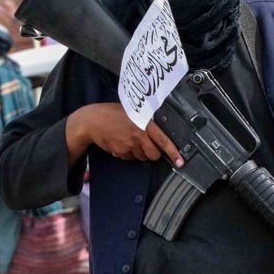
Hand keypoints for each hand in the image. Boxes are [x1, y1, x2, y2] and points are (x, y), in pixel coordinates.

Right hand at [67, 103, 183, 165]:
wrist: (92, 121)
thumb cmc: (113, 113)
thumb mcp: (133, 111)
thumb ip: (146, 121)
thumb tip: (160, 132)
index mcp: (144, 123)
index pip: (163, 140)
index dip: (173, 152)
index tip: (181, 161)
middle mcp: (138, 136)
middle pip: (154, 155)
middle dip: (153, 153)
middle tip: (146, 144)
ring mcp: (129, 146)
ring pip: (142, 157)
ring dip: (140, 152)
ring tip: (130, 139)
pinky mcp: (120, 153)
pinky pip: (130, 158)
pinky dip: (128, 153)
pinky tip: (121, 142)